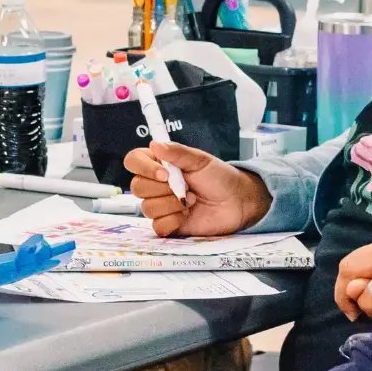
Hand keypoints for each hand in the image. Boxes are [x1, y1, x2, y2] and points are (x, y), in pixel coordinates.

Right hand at [125, 140, 272, 237]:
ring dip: (172, 204)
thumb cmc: (220, 178)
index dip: (143, 168)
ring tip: (191, 200)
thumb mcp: (200, 160)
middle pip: (137, 187)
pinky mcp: (168, 224)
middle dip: (163, 189)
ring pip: (147, 208)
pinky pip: (157, 226)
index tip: (163, 173)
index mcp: (159, 165)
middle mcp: (156, 185)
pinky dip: (173, 221)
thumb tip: (155, 144)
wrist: (237, 201)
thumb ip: (178, 152)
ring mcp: (161, 206)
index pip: (134, 161)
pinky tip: (186, 215)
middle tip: (186, 187)